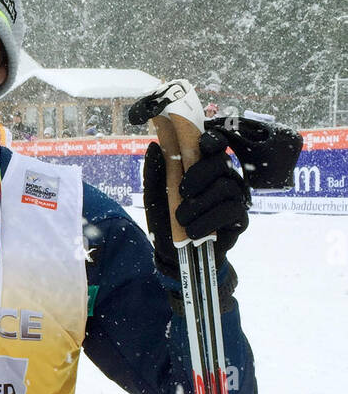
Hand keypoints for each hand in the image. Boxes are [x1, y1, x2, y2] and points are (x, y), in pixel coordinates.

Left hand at [143, 128, 250, 276]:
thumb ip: (154, 172)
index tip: (202, 145)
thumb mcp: (154, 196)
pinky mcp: (239, 219)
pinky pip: (231, 211)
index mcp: (203, 166)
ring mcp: (234, 198)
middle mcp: (223, 177)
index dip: (212, 140)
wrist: (173, 253)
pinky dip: (208, 221)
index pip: (215, 145)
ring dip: (199, 204)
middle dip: (199, 175)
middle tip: (182, 192)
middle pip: (222, 162)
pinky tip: (193, 232)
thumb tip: (154, 146)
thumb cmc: (166, 218)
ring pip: (226, 187)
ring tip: (181, 219)